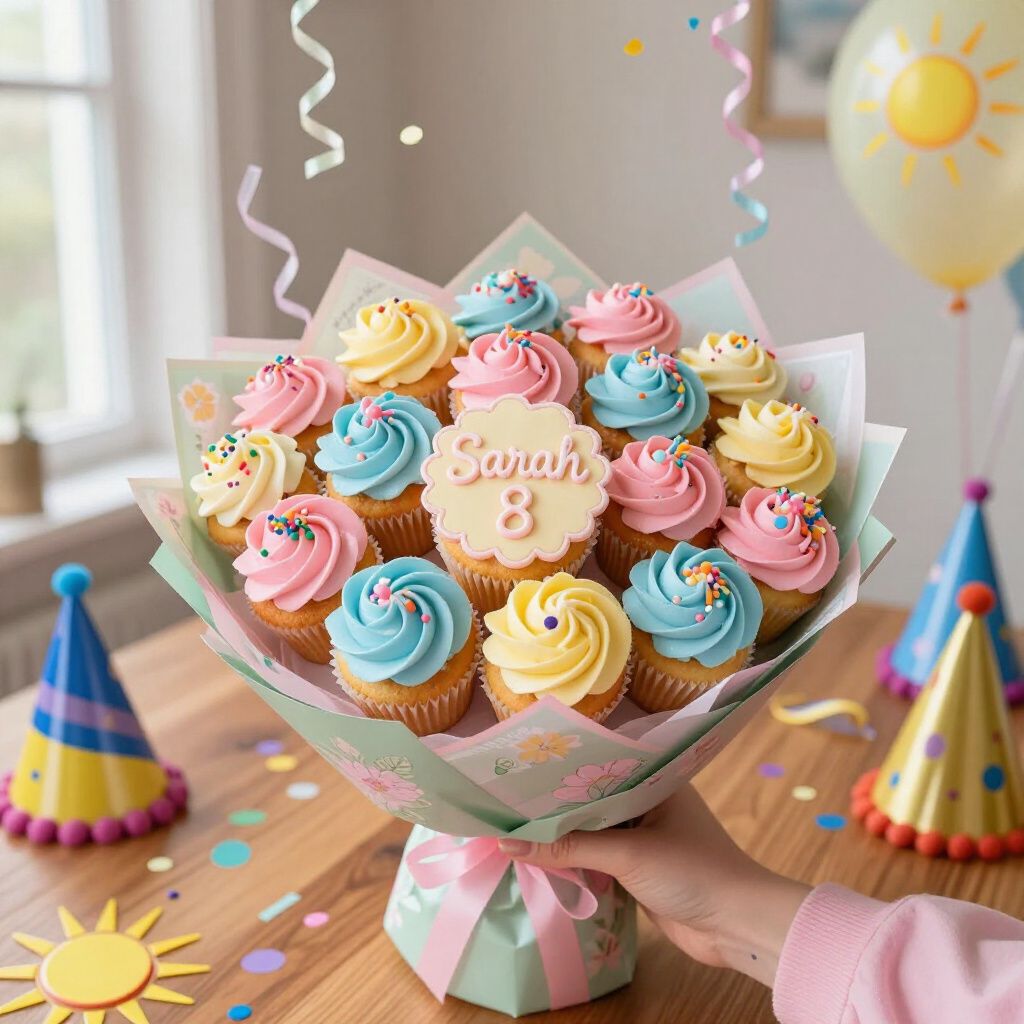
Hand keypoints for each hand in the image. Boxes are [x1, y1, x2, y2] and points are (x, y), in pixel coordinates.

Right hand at [498, 784, 808, 986]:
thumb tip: (507, 842)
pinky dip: (574, 858)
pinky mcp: (639, 867)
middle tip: (503, 796)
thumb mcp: (626, 854)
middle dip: (553, 802)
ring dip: (561, 832)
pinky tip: (540, 855)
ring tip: (511, 822)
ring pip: (591, 828)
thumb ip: (567, 848)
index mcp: (653, 778)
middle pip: (590, 797)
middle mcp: (647, 799)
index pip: (596, 763)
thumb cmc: (693, 872)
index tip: (516, 766)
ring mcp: (644, 834)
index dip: (558, 766)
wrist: (737, 926)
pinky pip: (597, 855)